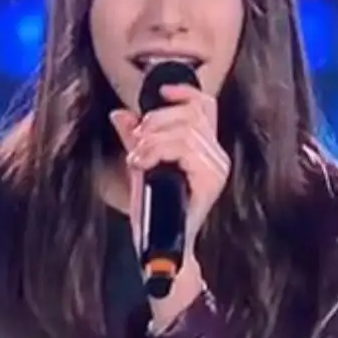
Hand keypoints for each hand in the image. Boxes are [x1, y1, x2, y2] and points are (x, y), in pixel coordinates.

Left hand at [109, 84, 229, 255]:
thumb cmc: (154, 211)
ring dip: (151, 141)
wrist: (159, 247)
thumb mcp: (141, 166)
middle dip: (154, 122)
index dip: (184, 91)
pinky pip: (184, 149)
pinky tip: (142, 165)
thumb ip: (135, 140)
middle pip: (189, 113)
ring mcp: (216, 169)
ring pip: (183, 131)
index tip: (162, 92)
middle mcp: (217, 156)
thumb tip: (121, 114)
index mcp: (205, 150)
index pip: (204, 106)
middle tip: (136, 146)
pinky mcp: (211, 180)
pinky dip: (156, 152)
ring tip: (137, 159)